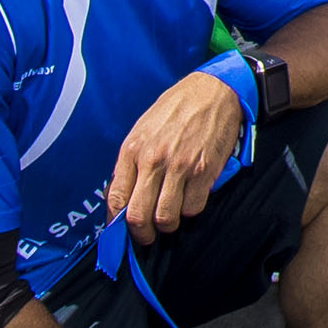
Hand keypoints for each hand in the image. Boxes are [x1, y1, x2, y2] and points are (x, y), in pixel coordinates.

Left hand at [107, 68, 247, 241]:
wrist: (212, 91)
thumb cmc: (176, 109)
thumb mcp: (142, 129)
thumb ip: (131, 162)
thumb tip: (122, 195)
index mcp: (133, 150)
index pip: (115, 198)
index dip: (116, 223)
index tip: (120, 230)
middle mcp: (154, 160)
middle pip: (139, 216)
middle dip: (141, 234)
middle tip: (146, 235)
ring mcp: (180, 167)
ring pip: (166, 218)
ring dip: (167, 224)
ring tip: (169, 217)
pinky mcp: (204, 172)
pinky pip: (193, 208)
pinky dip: (190, 210)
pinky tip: (189, 198)